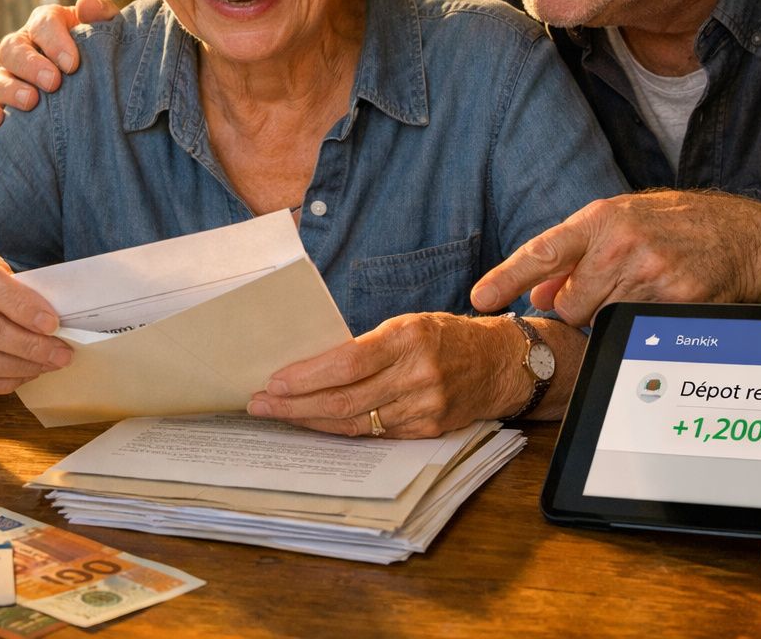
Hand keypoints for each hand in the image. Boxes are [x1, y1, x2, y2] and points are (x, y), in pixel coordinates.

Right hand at [0, 0, 118, 129]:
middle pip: (12, 49)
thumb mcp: (109, 29)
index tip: (72, 64)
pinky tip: (0, 122)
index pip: (42, 23)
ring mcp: (11, 78)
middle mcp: (23, 48)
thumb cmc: (102, 51)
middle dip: (30, 65)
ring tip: (31, 102)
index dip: (54, 41)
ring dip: (10, 90)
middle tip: (53, 83)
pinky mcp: (5, 107)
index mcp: (47, 25)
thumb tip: (85, 5)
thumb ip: (102, 13)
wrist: (104, 84)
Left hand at [245, 312, 524, 438]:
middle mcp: (417, 375)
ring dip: (311, 421)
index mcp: (409, 339)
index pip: (348, 362)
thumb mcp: (409, 324)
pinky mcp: (427, 431)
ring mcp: (424, 407)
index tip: (274, 381)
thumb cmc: (447, 337)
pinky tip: (316, 424)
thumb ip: (368, 346)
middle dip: (296, 404)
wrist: (500, 364)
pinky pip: (374, 434)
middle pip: (345, 399)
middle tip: (260, 405)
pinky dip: (341, 430)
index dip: (307, 376)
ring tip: (279, 415)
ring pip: (355, 423)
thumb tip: (313, 365)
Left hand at [470, 191, 760, 324]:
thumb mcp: (620, 225)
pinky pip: (636, 330)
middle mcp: (621, 244)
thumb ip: (574, 256)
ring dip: (610, 316)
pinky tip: (660, 301)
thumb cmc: (674, 226)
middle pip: (570, 305)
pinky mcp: (676, 300)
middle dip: (577, 309)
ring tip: (639, 291)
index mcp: (601, 220)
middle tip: (603, 294)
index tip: (479, 299)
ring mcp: (650, 273)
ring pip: (601, 321)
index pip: (542, 252)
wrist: (743, 234)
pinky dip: (640, 324)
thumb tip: (537, 294)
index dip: (506, 277)